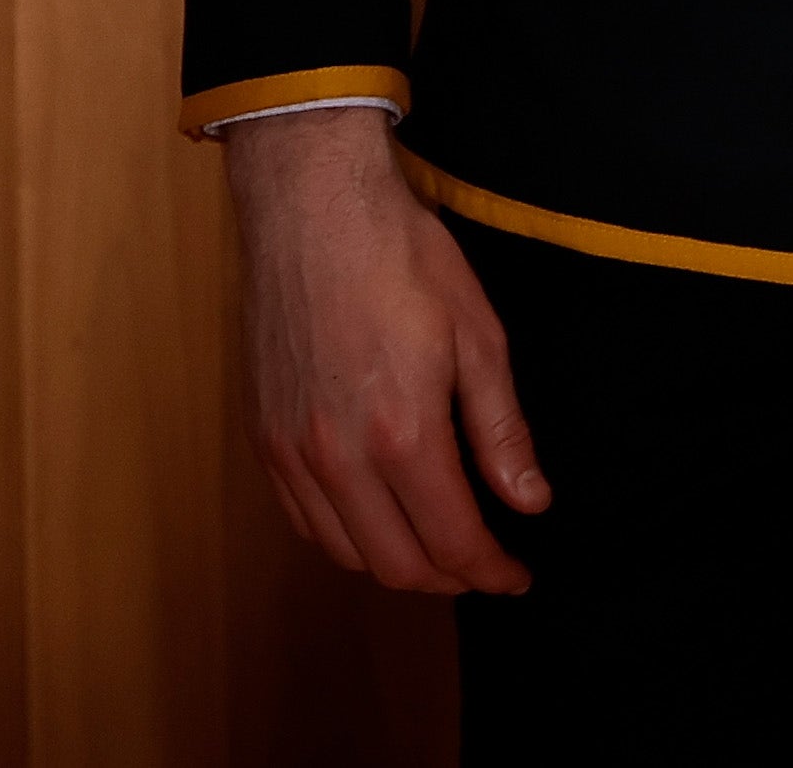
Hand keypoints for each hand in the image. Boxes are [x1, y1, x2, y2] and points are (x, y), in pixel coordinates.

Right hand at [226, 108, 548, 593]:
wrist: (313, 212)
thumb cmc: (403, 260)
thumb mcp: (478, 337)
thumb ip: (500, 431)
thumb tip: (529, 501)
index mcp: (402, 434)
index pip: (452, 541)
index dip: (490, 572)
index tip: (517, 577)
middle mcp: (337, 457)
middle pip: (395, 564)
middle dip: (449, 579)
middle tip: (486, 566)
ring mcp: (291, 451)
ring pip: (343, 550)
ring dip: (396, 564)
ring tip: (440, 546)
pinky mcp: (264, 437)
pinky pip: (302, 519)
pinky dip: (345, 537)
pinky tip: (379, 517)